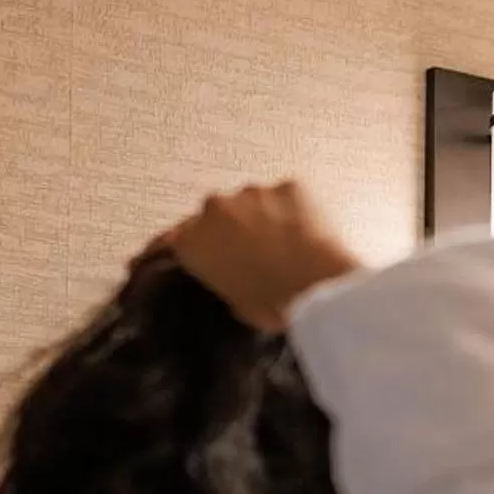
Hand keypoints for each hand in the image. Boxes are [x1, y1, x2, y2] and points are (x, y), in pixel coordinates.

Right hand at [160, 181, 362, 332]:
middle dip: (232, 229)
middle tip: (254, 253)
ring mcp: (251, 193)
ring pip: (253, 202)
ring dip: (264, 217)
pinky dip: (294, 210)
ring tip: (286, 245)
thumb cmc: (275, 303)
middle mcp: (214, 209)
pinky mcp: (288, 186)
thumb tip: (237, 279)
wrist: (318, 286)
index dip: (192, 247)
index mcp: (191, 243)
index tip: (200, 251)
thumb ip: (225, 282)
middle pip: (217, 215)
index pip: (175, 240)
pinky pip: (287, 196)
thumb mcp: (236, 306)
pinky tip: (307, 232)